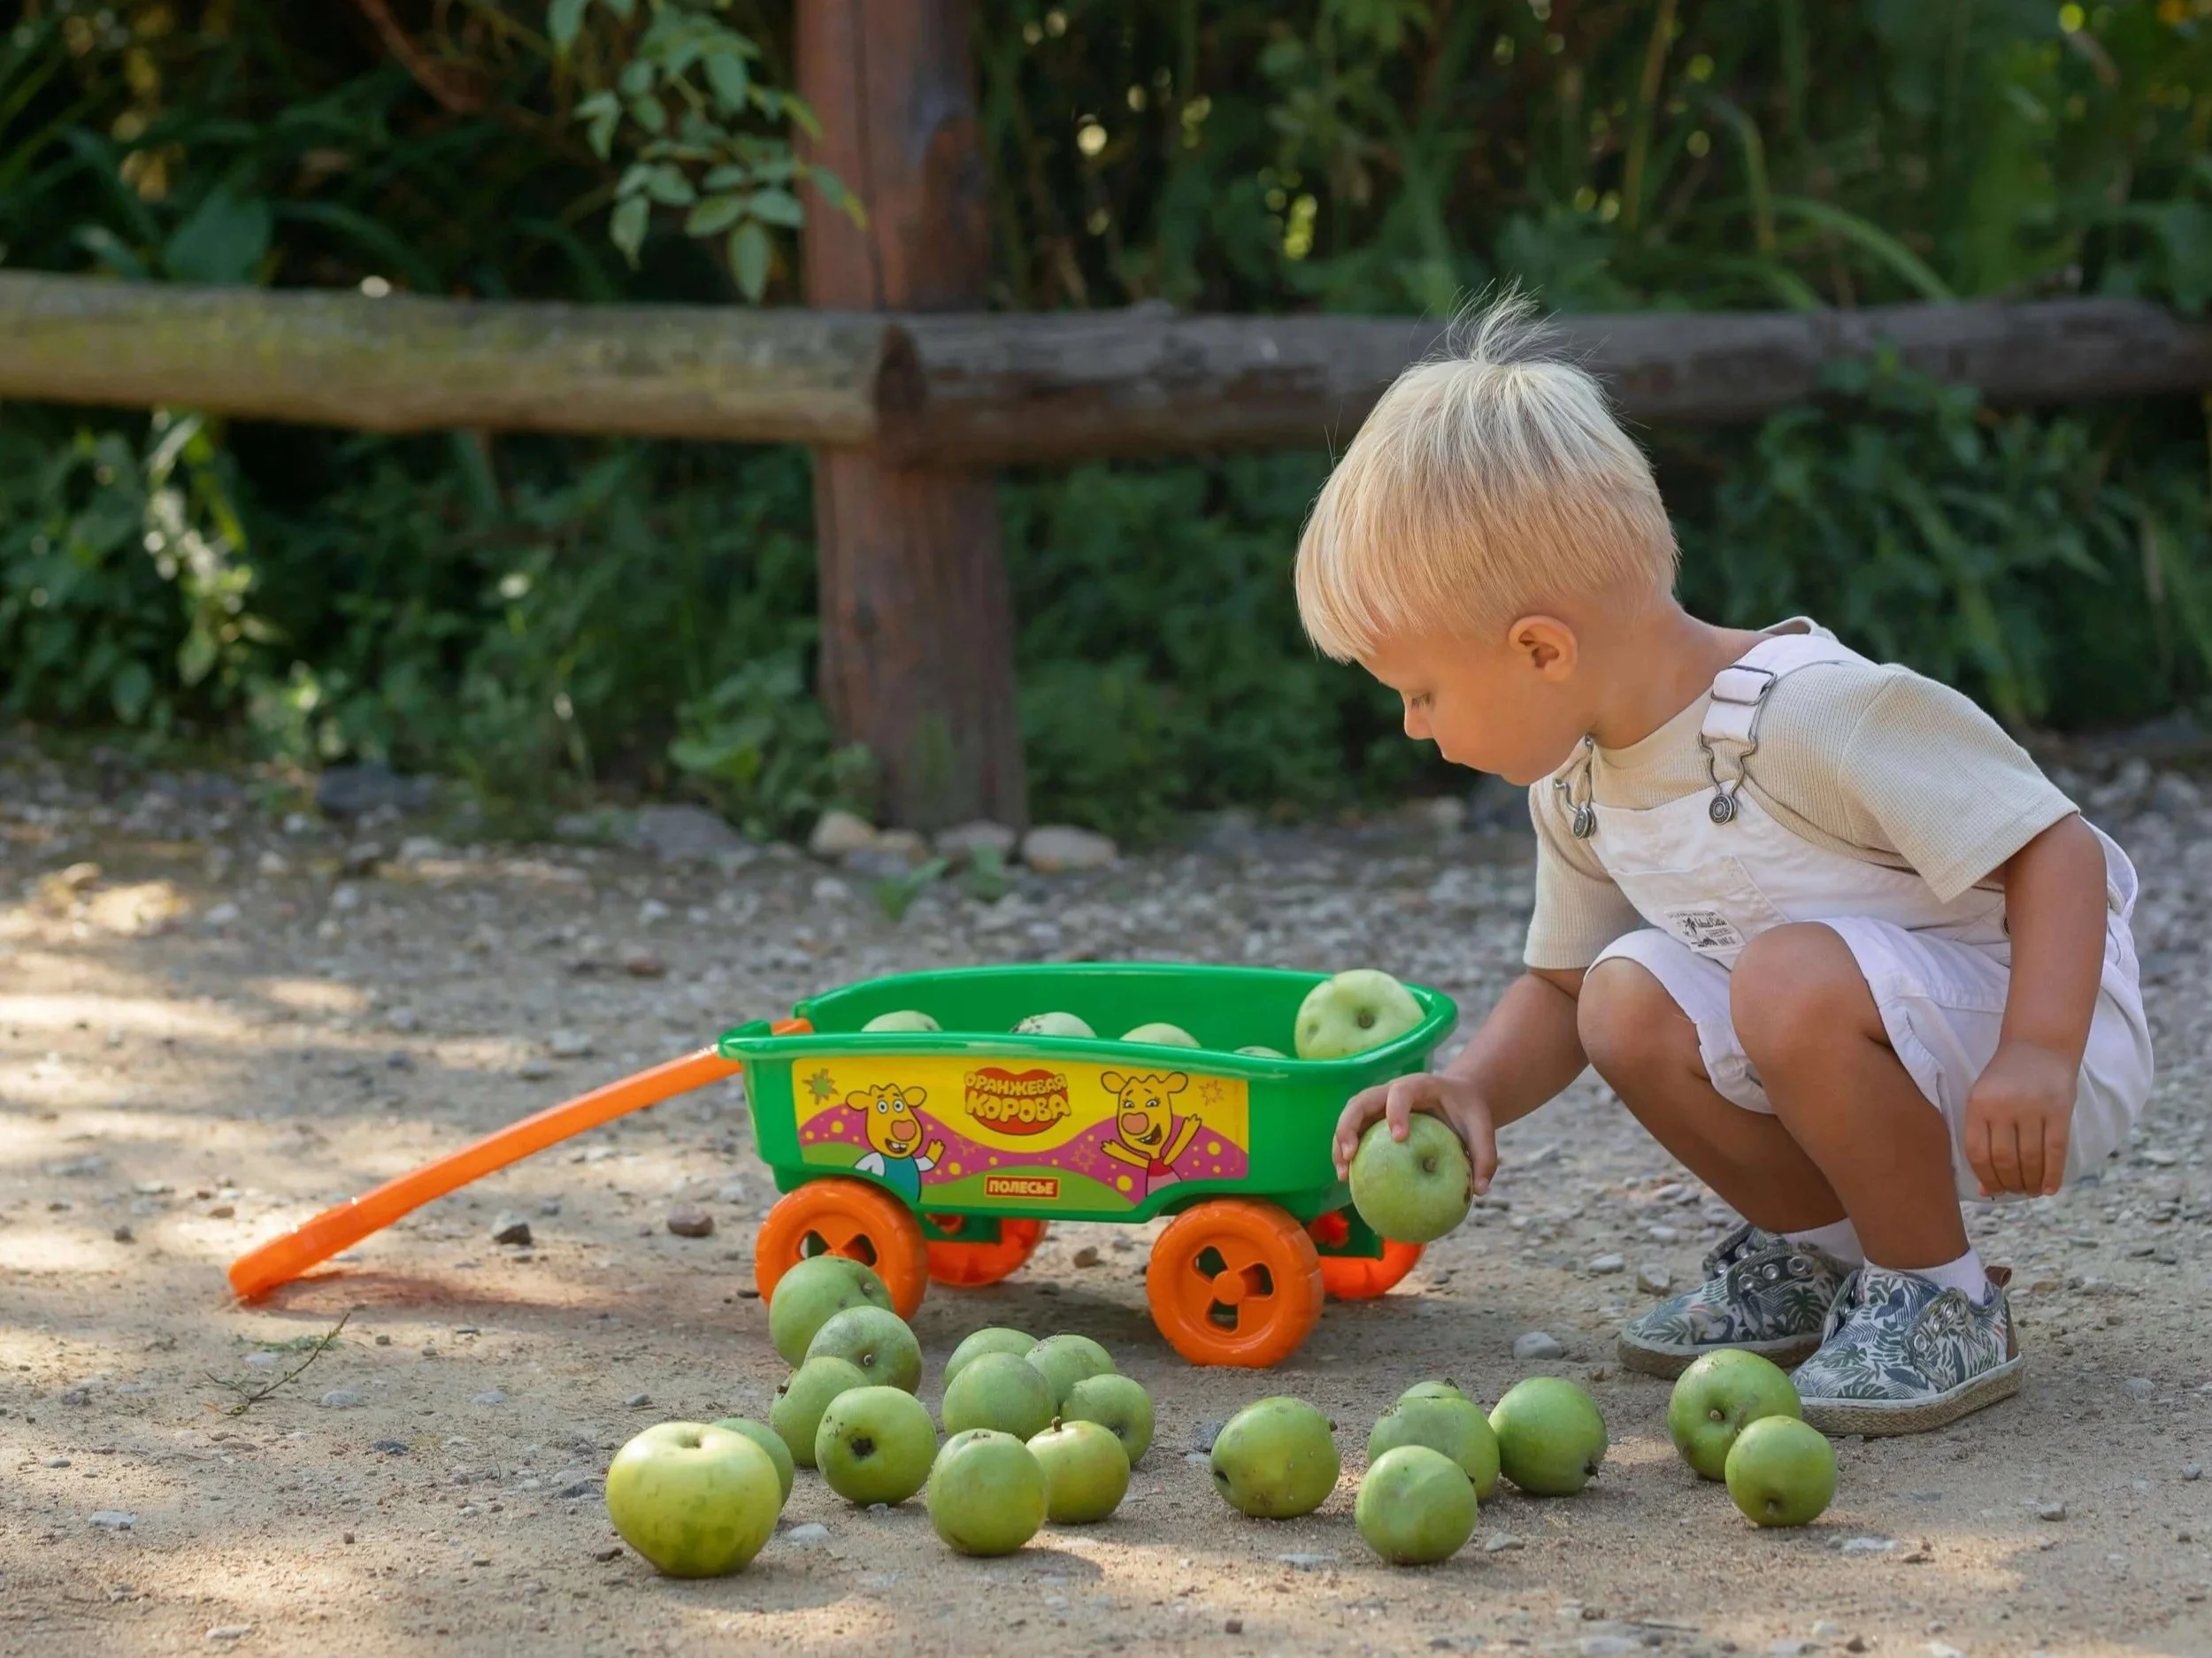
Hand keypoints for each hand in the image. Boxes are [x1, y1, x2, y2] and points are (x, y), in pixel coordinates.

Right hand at [1330, 1071, 1497, 1194]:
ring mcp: (1378, 1105)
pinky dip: (1347, 1155)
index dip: (1396, 1111)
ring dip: (1340, 1143)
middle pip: (1360, 1101)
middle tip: (1350, 1155)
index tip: (1399, 1138)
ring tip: (1342, 1175)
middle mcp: (1391, 1091)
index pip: (1401, 1091)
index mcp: (1419, 1086)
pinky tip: (1350, 1183)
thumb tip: (1479, 1191)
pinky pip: (1354, 1135)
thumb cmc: (1469, 1112)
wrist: (1458, 1099)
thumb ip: (1486, 1155)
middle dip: (1350, 1125)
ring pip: (1349, 1117)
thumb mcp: (1483, 1127)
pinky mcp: (1373, 1121)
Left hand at [1964, 1040, 2076, 1196]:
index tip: (1991, 1190)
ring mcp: (2032, 1108)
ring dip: (2030, 1183)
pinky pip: (2055, 1151)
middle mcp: (2003, 1107)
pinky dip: (2052, 1175)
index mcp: (1978, 1104)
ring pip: (2030, 1159)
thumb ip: (1982, 1136)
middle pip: (2004, 1160)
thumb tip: (1985, 1187)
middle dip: (2009, 1184)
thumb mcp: (1982, 1098)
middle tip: (2014, 1192)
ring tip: (2030, 1192)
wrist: (2038, 1045)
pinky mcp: (2058, 1111)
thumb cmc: (2006, 1078)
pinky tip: (2049, 1189)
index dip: (1985, 1177)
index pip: (1977, 1152)